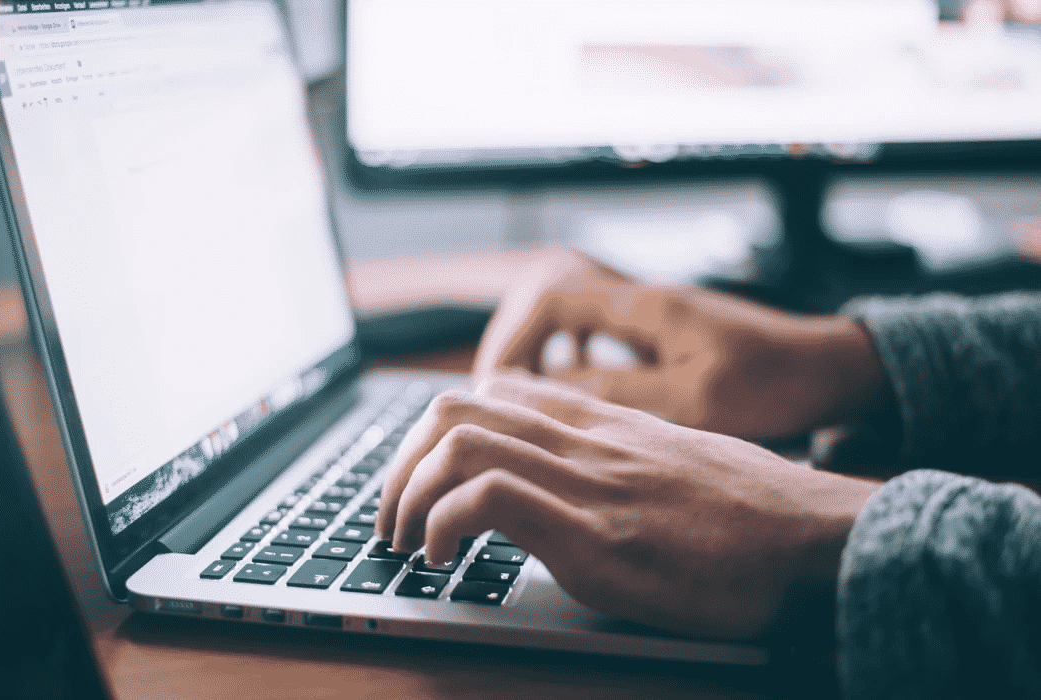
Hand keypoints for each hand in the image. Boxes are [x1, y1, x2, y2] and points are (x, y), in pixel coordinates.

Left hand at [376, 373, 879, 639]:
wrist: (821, 540)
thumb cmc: (759, 513)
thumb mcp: (680, 464)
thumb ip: (622, 459)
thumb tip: (582, 483)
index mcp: (605, 423)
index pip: (495, 390)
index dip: (439, 431)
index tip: (425, 478)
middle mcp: (586, 441)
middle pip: (455, 408)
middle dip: (400, 462)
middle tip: (392, 516)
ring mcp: (588, 483)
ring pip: (458, 441)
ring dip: (406, 493)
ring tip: (404, 541)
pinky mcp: (596, 536)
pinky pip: (487, 498)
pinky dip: (442, 523)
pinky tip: (442, 558)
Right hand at [474, 250, 890, 440]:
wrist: (833, 371)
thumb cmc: (775, 382)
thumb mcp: (692, 397)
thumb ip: (616, 392)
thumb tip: (543, 395)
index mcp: (643, 306)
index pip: (550, 301)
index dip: (512, 340)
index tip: (495, 388)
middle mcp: (642, 303)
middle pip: (551, 309)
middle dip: (517, 351)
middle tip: (498, 402)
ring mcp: (654, 320)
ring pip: (573, 329)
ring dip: (544, 362)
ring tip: (526, 408)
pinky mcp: (666, 341)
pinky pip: (601, 346)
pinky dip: (577, 371)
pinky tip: (579, 407)